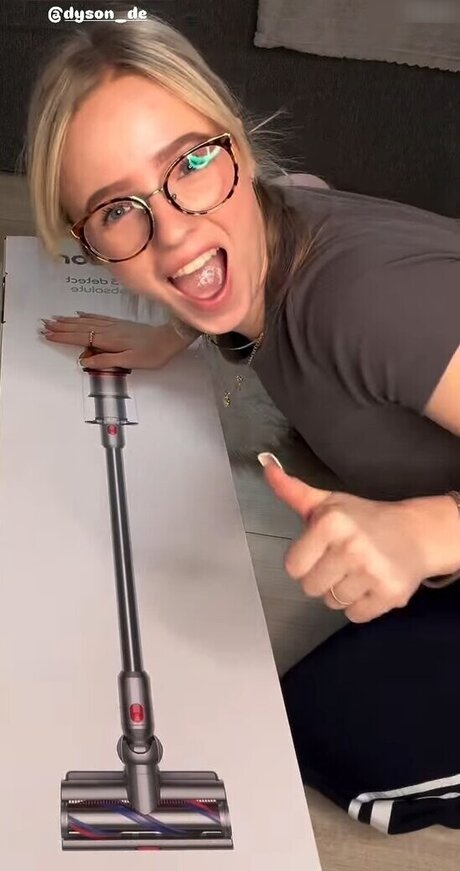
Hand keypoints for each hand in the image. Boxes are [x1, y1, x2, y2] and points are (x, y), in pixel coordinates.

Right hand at [41, 312, 191, 369]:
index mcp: (108, 340)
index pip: (80, 337)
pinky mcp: (120, 324)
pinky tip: (81, 314)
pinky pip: (98, 318)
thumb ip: (106, 361)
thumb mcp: (129, 361)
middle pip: (80, 327)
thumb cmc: (152, 353)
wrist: (169, 339)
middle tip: (45, 325)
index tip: (48, 335)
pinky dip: (86, 316)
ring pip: (87, 321)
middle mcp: (109, 330)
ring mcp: (114, 325)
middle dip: (61, 327)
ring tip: (56, 319)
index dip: (63, 337)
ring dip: (70, 321)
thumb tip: (85, 361)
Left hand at [258, 453, 439, 622]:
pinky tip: (372, 584)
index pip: (293, 567)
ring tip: (359, 571)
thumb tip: (266, 466)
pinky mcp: (390, 594)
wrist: (416, 534)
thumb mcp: (328, 503)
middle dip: (323, 577)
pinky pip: (355, 615)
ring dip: (342, 592)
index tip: (323, 550)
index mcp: (331, 523)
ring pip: (332, 603)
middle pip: (310, 588)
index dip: (306, 561)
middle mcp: (351, 547)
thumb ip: (292, 490)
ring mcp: (372, 572)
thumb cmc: (364, 519)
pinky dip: (361, 605)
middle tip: (343, 561)